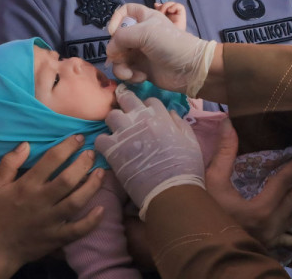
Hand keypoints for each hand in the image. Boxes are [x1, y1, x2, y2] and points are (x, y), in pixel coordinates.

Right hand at [0, 136, 104, 277]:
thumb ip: (9, 163)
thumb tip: (26, 144)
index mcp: (26, 186)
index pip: (51, 160)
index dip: (67, 146)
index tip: (79, 138)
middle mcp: (40, 202)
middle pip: (67, 180)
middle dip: (83, 164)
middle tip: (92, 154)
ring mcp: (50, 221)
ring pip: (76, 202)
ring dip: (92, 187)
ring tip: (102, 173)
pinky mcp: (57, 238)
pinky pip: (78, 230)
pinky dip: (91, 221)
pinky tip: (102, 209)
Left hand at [95, 88, 204, 218]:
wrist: (171, 191)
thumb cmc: (185, 167)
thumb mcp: (191, 141)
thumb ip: (180, 124)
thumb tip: (171, 112)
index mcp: (160, 116)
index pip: (149, 100)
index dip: (147, 106)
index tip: (146, 114)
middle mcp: (140, 120)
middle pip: (126, 99)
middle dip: (125, 102)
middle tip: (125, 112)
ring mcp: (125, 134)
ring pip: (111, 116)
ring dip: (114, 122)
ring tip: (118, 132)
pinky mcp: (113, 151)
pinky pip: (100, 139)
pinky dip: (104, 142)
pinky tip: (110, 148)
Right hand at [105, 3, 215, 95]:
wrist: (189, 69)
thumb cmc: (169, 44)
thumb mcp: (145, 32)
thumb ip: (121, 37)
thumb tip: (110, 52)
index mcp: (144, 19)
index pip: (124, 11)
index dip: (115, 19)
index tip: (113, 31)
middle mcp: (140, 34)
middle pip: (117, 39)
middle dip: (115, 51)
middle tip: (121, 58)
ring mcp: (140, 52)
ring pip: (118, 57)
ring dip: (121, 67)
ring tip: (130, 73)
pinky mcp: (142, 69)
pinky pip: (126, 71)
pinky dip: (130, 75)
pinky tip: (141, 77)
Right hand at [205, 118, 291, 251]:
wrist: (199, 247)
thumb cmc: (204, 212)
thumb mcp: (212, 181)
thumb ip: (224, 153)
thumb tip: (228, 123)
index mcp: (260, 209)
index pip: (284, 182)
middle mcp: (271, 225)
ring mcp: (271, 239)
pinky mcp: (268, 248)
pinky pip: (291, 241)